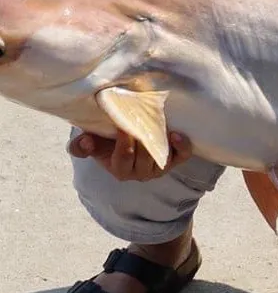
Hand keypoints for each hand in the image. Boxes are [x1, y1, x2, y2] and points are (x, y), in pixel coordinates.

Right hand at [68, 129, 192, 181]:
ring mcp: (159, 167)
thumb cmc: (108, 141)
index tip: (124, 125)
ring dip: (161, 141)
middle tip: (142, 120)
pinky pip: (182, 156)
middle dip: (143, 139)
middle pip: (144, 157)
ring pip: (162, 158)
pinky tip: (177, 134)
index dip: (125, 142)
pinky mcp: (175, 160)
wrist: (128, 138)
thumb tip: (84, 141)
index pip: (124, 158)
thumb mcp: (93, 143)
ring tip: (160, 124)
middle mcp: (140, 172)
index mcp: (119, 169)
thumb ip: (82, 145)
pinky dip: (182, 146)